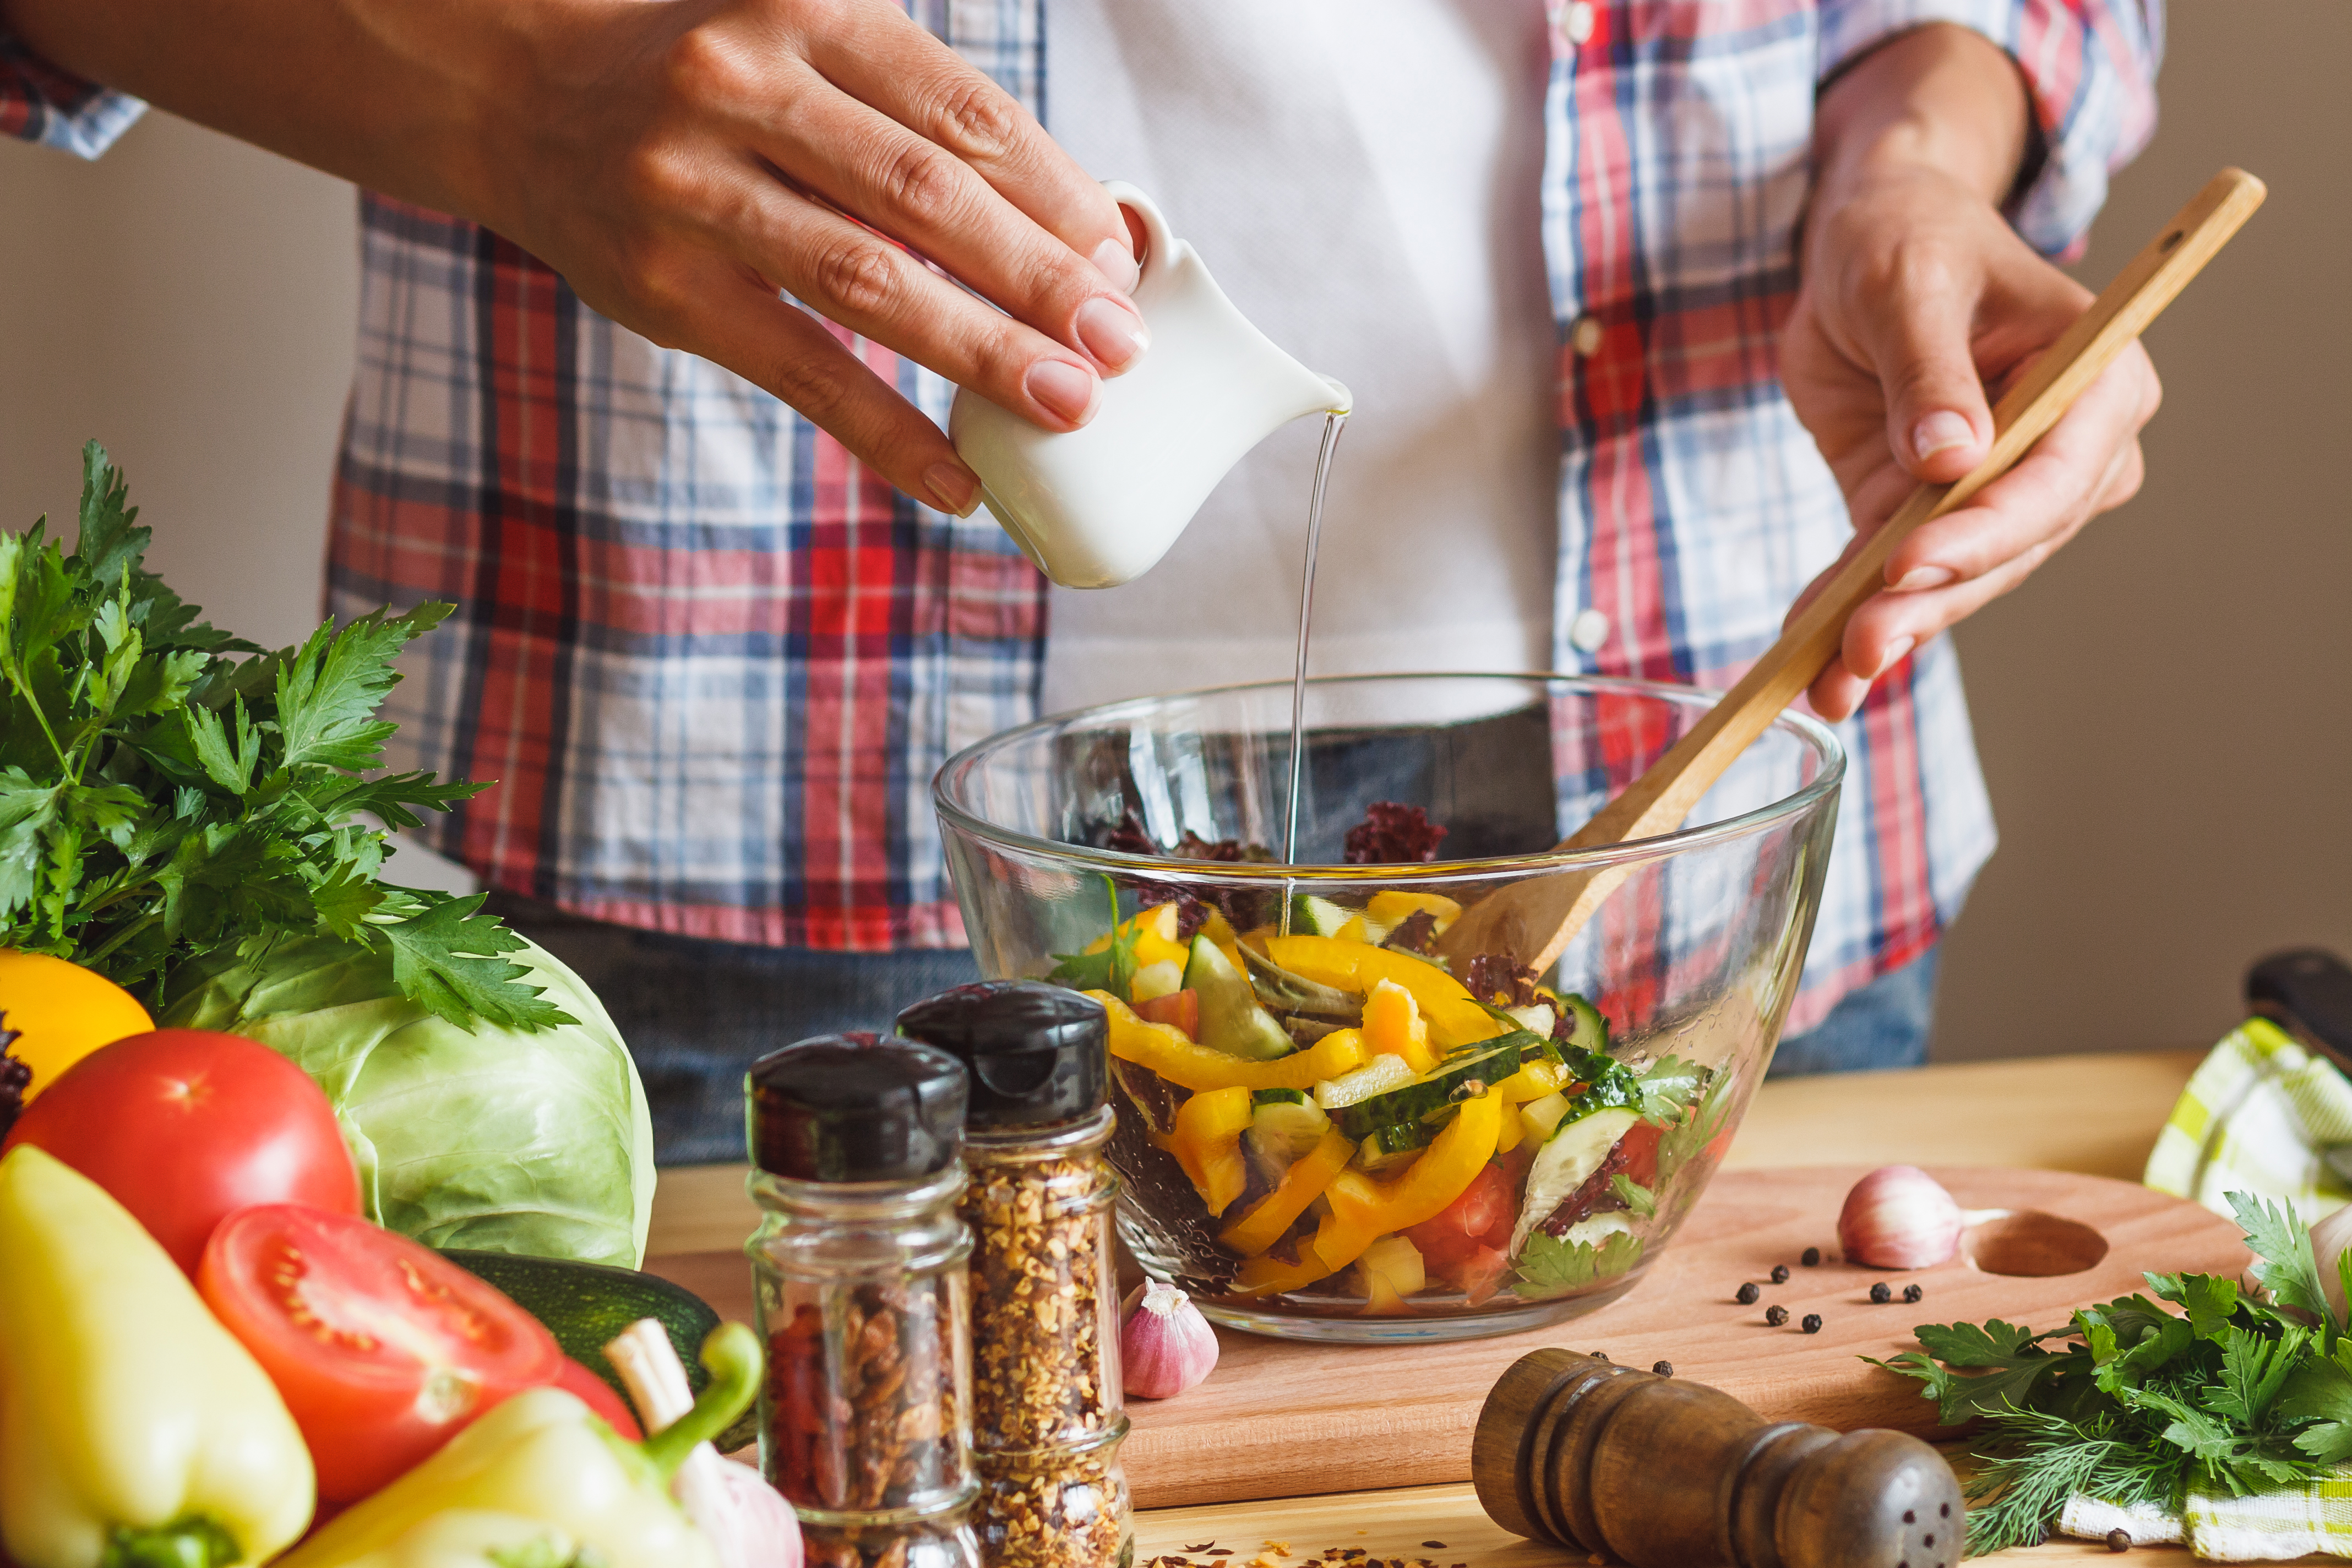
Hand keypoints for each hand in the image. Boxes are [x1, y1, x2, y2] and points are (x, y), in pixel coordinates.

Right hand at [0, 0, 1146, 515]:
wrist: (524, 93)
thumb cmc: (713, 85)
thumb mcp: (811, 50)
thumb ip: (923, 120)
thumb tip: (1079, 230)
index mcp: (808, 14)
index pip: (963, 111)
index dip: (1055, 193)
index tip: (1121, 261)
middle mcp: (746, 87)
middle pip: (924, 194)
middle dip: (1036, 277)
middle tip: (1118, 344)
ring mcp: (694, 190)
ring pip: (864, 279)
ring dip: (979, 353)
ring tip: (1067, 406)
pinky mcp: (665, 290)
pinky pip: (798, 370)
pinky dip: (887, 431)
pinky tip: (957, 481)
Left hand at [1780, 25, 2160, 720]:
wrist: (1867, 243)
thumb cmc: (1907, 238)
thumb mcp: (1908, 282)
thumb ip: (1929, 367)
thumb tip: (1953, 457)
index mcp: (2097, 380)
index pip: (2054, 478)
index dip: (1986, 529)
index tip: (1910, 560)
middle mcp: (2065, 452)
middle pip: (2007, 548)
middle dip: (1932, 601)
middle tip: (1861, 646)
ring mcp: (1996, 494)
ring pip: (1955, 581)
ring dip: (1889, 631)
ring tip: (1828, 680)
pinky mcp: (1926, 515)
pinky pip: (1895, 581)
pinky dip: (1851, 621)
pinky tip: (1815, 670)